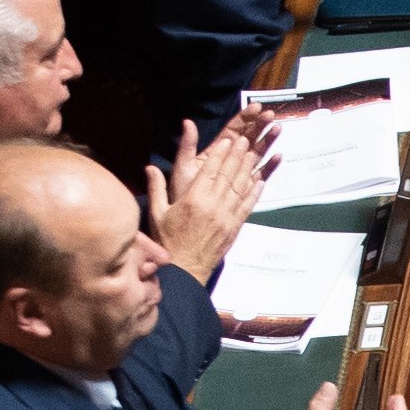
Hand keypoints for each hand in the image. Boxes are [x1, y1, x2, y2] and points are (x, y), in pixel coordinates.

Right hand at [148, 110, 265, 281]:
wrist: (184, 270)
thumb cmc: (167, 242)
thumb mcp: (157, 214)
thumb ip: (156, 188)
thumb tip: (149, 167)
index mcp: (193, 200)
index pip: (210, 171)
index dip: (220, 154)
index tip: (228, 140)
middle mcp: (213, 206)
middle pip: (228, 175)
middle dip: (237, 155)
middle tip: (245, 139)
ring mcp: (226, 217)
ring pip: (240, 188)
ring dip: (248, 168)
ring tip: (254, 152)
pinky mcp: (234, 227)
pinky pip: (247, 206)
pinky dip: (254, 192)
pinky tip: (260, 180)